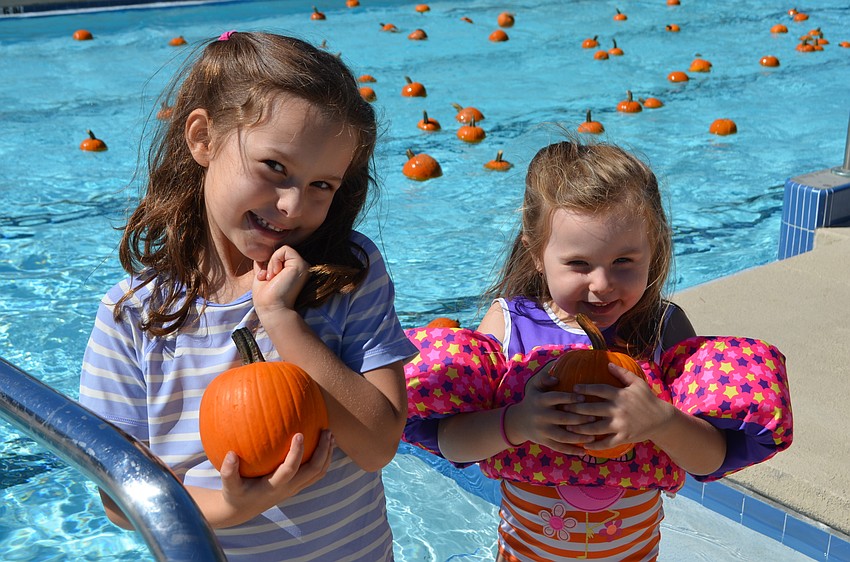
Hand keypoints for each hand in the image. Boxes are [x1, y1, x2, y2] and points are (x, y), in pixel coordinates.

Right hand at [217, 430, 333, 525]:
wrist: (243, 509)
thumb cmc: (236, 493)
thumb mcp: (229, 485)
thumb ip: (228, 471)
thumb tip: (230, 454)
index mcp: (274, 487)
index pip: (290, 469)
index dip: (297, 453)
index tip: (300, 433)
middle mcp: (289, 488)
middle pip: (314, 471)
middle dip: (323, 451)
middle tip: (326, 430)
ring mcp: (295, 488)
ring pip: (319, 473)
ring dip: (327, 454)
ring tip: (330, 434)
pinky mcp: (297, 485)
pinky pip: (316, 472)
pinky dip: (323, 458)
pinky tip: (322, 442)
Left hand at [252, 245, 310, 313]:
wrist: (271, 308)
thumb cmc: (266, 297)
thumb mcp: (263, 276)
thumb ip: (264, 265)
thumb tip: (260, 254)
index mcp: (293, 272)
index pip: (278, 257)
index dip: (268, 264)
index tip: (265, 278)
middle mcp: (300, 269)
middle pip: (280, 253)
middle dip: (269, 264)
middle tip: (268, 279)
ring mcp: (302, 266)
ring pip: (282, 250)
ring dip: (272, 263)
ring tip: (272, 278)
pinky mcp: (301, 265)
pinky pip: (285, 249)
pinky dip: (275, 259)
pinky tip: (276, 273)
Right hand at [504, 361, 595, 454]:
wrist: (518, 422)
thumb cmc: (532, 400)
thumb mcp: (534, 386)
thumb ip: (544, 377)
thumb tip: (556, 374)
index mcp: (540, 401)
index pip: (556, 398)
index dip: (570, 398)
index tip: (584, 397)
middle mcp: (541, 416)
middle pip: (562, 419)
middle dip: (580, 419)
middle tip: (595, 417)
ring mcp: (543, 431)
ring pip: (563, 436)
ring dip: (579, 437)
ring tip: (593, 436)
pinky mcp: (544, 442)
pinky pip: (559, 448)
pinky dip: (572, 451)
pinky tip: (585, 451)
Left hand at [566, 363, 673, 450]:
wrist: (662, 419)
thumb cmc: (647, 399)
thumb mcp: (637, 383)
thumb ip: (622, 373)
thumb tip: (607, 363)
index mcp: (619, 395)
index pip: (598, 390)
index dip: (584, 389)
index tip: (573, 389)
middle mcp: (618, 409)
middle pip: (592, 409)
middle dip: (575, 409)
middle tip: (563, 408)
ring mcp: (620, 425)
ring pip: (595, 427)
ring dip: (580, 428)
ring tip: (568, 427)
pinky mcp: (623, 437)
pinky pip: (606, 442)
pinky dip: (594, 445)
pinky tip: (584, 444)